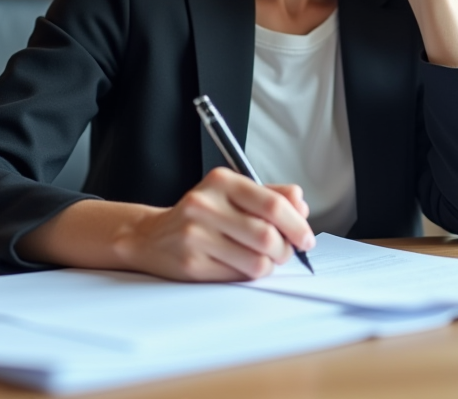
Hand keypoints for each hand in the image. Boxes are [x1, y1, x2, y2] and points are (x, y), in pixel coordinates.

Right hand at [116, 168, 313, 281]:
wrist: (152, 236)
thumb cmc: (200, 215)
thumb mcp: (232, 193)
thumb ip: (270, 195)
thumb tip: (301, 206)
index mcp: (221, 182)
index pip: (272, 204)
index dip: (297, 225)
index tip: (305, 238)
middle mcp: (205, 205)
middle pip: (267, 236)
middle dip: (285, 249)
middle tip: (285, 252)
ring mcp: (196, 235)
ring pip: (257, 261)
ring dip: (269, 265)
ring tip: (262, 259)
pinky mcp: (192, 264)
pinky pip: (238, 277)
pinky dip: (248, 275)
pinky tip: (240, 265)